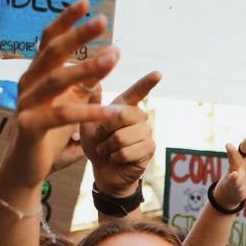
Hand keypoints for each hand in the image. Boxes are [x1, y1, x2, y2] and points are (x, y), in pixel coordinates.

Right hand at [9, 0, 120, 186]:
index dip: (65, 20)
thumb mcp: (72, 104)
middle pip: (53, 52)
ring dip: (87, 67)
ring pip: (57, 79)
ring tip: (114, 57)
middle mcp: (29, 84)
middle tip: (103, 20)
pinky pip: (61, 115)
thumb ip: (85, 84)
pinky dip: (88, 112)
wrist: (26, 170)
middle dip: (78, 34)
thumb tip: (106, 59)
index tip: (86, 1)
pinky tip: (113, 110)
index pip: (50, 41)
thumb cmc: (49, 135)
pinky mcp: (30, 126)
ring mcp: (26, 104)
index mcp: (37, 75)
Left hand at [82, 70, 160, 196]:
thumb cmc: (96, 145)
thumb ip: (91, 103)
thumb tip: (95, 81)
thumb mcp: (87, 122)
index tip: (158, 74)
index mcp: (125, 107)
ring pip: (123, 136)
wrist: (104, 171)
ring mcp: (147, 132)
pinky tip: (116, 159)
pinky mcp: (149, 148)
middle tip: (100, 138)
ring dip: (109, 147)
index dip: (147, 83)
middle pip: (124, 114)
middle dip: (106, 129)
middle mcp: (139, 117)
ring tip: (107, 150)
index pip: (137, 92)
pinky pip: (128, 151)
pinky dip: (116, 157)